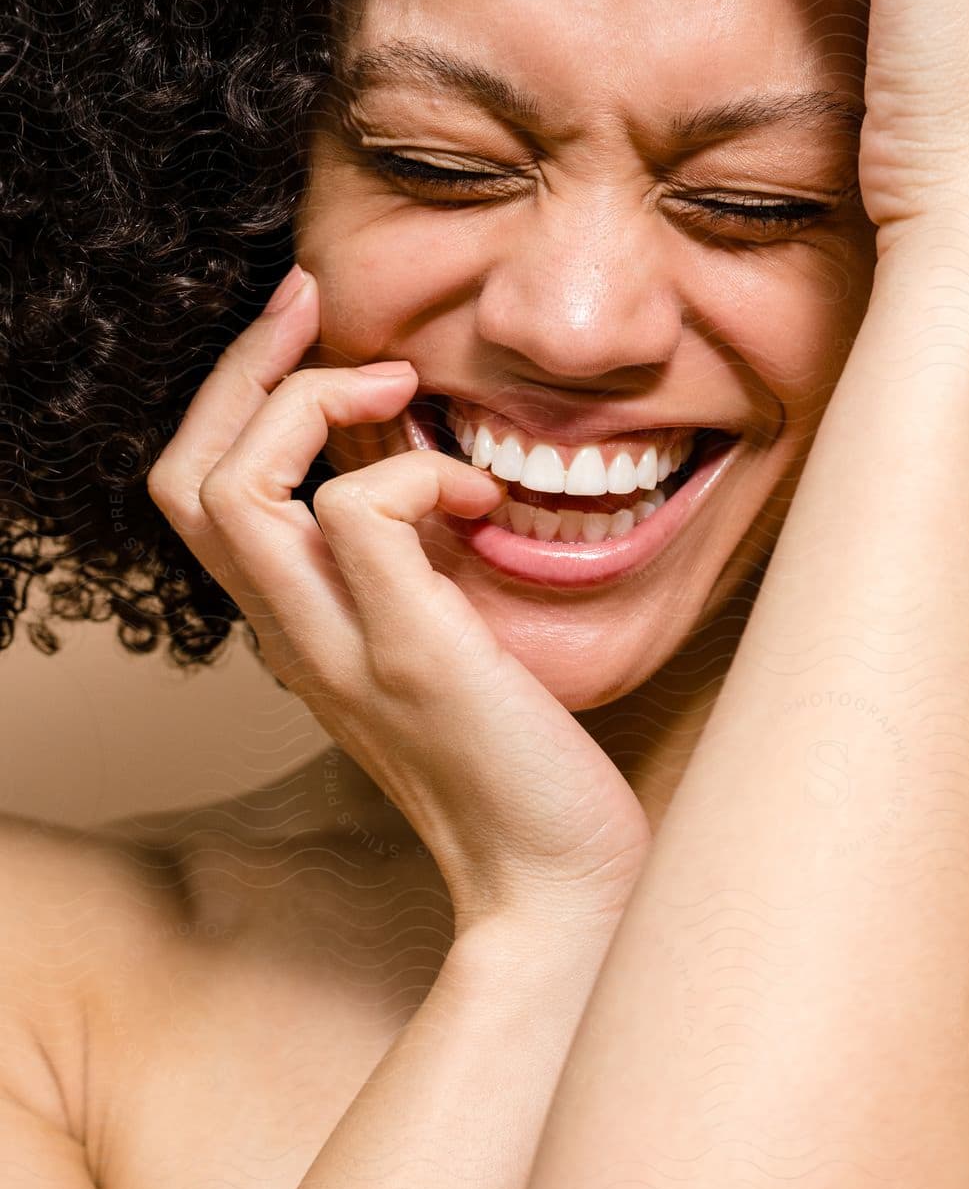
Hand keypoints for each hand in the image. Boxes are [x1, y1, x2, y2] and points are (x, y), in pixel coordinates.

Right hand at [145, 268, 653, 933]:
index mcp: (301, 631)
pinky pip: (356, 515)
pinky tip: (479, 500)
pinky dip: (415, 473)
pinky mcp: (410, 655)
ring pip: (238, 489)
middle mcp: (296, 640)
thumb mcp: (448, 641)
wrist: (559, 884)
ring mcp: (342, 651)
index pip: (204, 496)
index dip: (236, 398)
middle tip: (315, 304)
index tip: (307, 329)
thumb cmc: (523, 763)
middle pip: (189, 478)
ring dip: (316, 404)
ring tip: (403, 395)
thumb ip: (415, 567)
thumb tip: (430, 468)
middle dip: (244, 367)